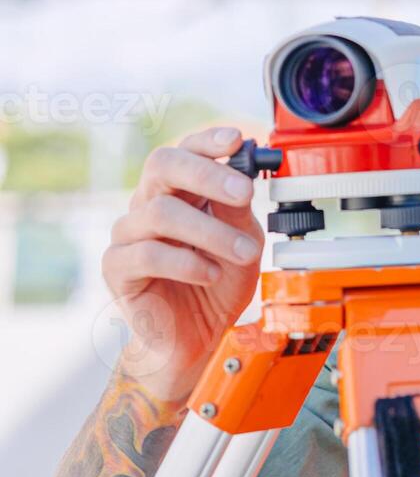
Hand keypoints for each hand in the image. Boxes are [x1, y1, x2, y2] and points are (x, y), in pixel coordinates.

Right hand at [102, 127, 264, 401]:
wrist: (199, 337)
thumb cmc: (218, 284)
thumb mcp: (242, 242)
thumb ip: (238, 212)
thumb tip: (243, 174)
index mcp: (180, 193)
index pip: (185, 151)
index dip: (207, 140)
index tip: (236, 139)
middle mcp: (150, 205)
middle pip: (162, 165)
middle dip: (207, 174)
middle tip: (245, 192)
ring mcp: (129, 235)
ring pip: (161, 213)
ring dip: (211, 232)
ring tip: (244, 253)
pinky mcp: (117, 269)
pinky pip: (147, 254)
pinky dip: (187, 262)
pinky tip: (209, 273)